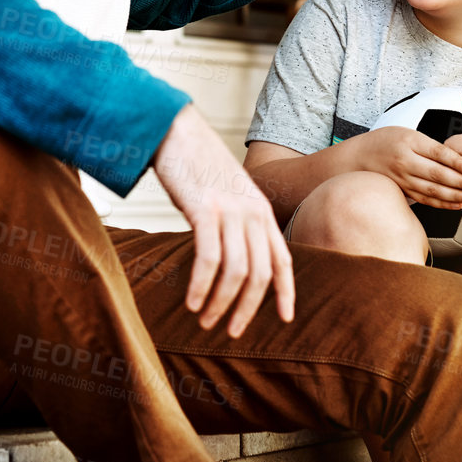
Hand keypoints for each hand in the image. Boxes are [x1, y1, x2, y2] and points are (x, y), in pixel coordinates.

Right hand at [151, 103, 294, 337]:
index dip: (286, 292)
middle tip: (232, 332)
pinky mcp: (204, 210)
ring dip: (221, 303)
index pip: (283, 259)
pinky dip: (202, 286)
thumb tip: (234, 254)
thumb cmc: (197, 165)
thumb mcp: (229, 193)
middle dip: (247, 309)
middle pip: (260, 274)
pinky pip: (208, 259)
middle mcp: (252, 213)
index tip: (285, 319)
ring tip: (206, 321)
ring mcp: (230, 211)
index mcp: (261, 210)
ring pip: (236, 272)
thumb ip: (238, 221)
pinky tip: (193, 302)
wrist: (176, 130)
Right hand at [349, 125, 461, 207]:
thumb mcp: (407, 133)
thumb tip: (457, 156)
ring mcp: (403, 178)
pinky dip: (442, 203)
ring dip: (455, 196)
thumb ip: (430, 145)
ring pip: (432, 190)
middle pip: (437, 174)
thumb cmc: (385, 142)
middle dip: (461, 182)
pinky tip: (456, 204)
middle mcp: (405, 162)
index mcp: (409, 143)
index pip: (437, 153)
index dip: (456, 162)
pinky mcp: (403, 190)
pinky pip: (425, 199)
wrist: (359, 157)